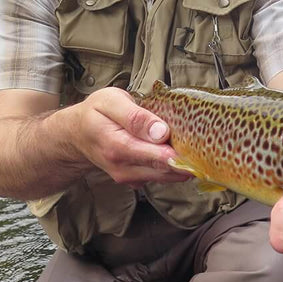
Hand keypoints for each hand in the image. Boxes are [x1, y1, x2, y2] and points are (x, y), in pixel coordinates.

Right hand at [70, 87, 189, 187]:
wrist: (76, 134)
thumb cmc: (95, 113)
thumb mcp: (111, 102)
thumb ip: (135, 116)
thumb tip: (161, 131)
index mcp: (117, 145)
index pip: (154, 156)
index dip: (178, 155)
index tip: (197, 150)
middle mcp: (122, 167)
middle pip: (164, 170)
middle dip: (186, 160)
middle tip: (206, 148)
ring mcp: (129, 176)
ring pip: (165, 176)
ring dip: (183, 165)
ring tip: (197, 148)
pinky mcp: (135, 179)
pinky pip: (160, 177)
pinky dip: (173, 168)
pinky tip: (180, 153)